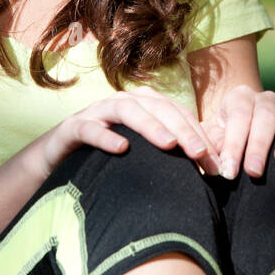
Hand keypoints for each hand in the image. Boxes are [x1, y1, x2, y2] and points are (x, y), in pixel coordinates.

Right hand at [29, 85, 222, 180]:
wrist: (59, 159)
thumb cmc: (108, 157)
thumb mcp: (142, 153)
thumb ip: (171, 154)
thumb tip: (212, 172)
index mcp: (144, 105)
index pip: (178, 115)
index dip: (199, 135)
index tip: (215, 162)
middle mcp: (123, 102)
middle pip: (158, 108)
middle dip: (182, 130)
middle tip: (200, 154)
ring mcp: (97, 112)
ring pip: (127, 109)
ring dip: (150, 125)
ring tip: (169, 145)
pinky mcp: (73, 127)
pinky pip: (90, 127)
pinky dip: (106, 135)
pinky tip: (121, 149)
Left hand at [206, 85, 274, 179]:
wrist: (243, 139)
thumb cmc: (222, 143)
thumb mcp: (209, 141)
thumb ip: (206, 148)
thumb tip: (208, 164)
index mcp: (240, 99)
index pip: (238, 116)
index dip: (234, 144)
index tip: (229, 171)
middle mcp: (267, 100)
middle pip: (266, 115)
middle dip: (259, 144)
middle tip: (254, 172)